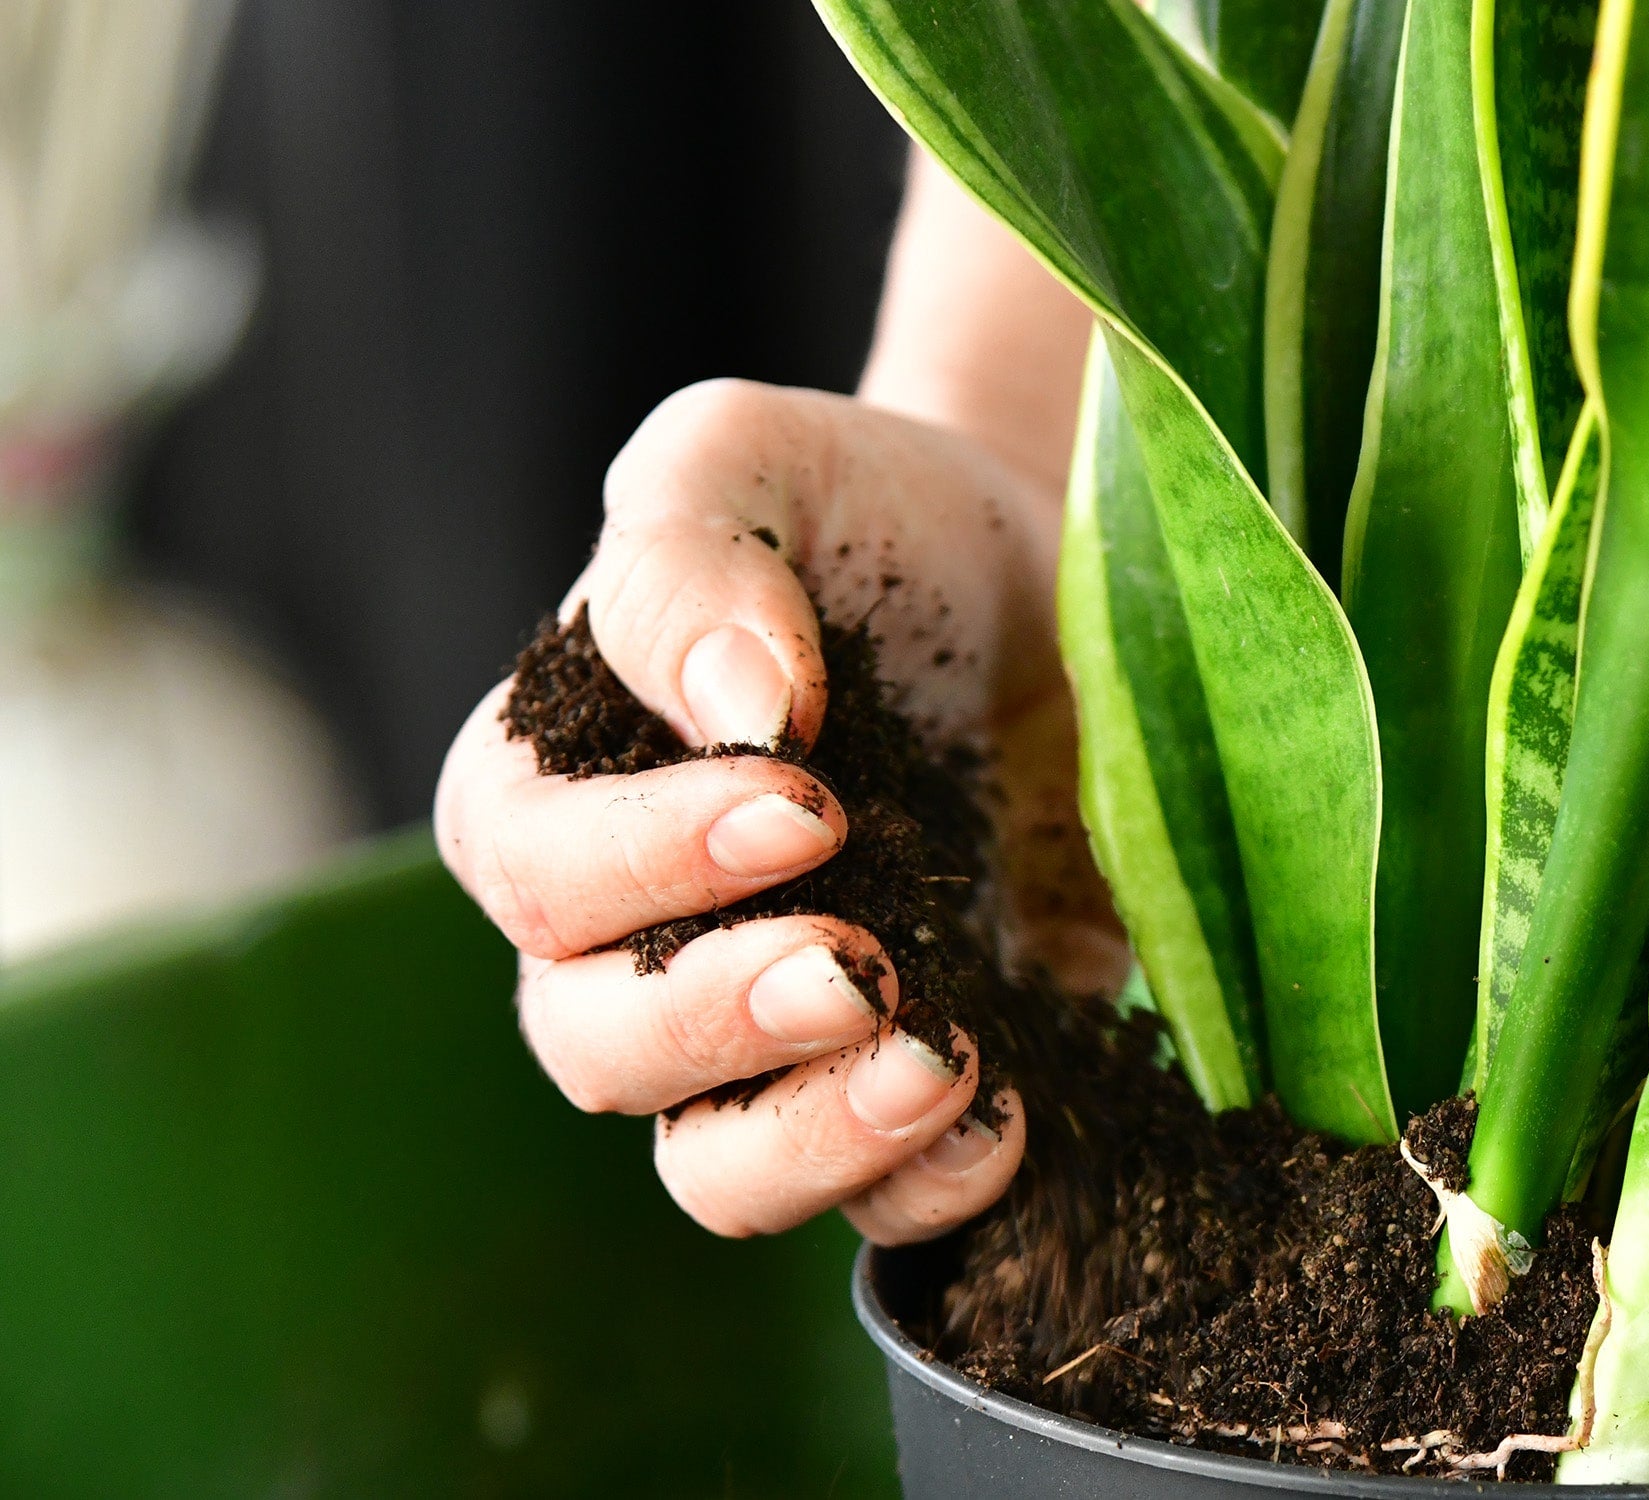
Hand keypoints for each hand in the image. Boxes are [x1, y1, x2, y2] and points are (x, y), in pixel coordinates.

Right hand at [434, 377, 1122, 1243]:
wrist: (1052, 574)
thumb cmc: (872, 512)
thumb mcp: (759, 462)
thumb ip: (692, 555)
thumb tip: (739, 709)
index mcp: (565, 787)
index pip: (530, 871)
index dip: (644, 863)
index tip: (805, 801)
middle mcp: (645, 934)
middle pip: (596, 1045)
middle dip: (718, 1020)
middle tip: (858, 961)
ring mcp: (775, 1028)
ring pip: (713, 1167)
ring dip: (812, 1141)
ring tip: (935, 1066)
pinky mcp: (910, 1078)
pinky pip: (876, 1201)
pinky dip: (929, 1185)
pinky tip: (1010, 1115)